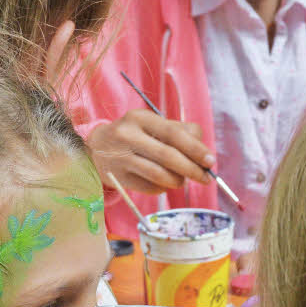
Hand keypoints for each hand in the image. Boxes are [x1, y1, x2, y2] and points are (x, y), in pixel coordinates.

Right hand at [88, 110, 214, 194]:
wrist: (95, 148)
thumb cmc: (134, 135)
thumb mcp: (152, 124)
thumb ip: (180, 132)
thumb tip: (203, 155)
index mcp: (140, 118)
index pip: (174, 134)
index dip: (195, 149)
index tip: (210, 161)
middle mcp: (128, 136)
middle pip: (168, 156)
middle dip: (191, 169)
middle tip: (205, 178)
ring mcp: (120, 158)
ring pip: (159, 175)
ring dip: (177, 181)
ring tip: (182, 180)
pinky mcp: (118, 177)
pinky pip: (149, 187)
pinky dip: (163, 188)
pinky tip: (164, 183)